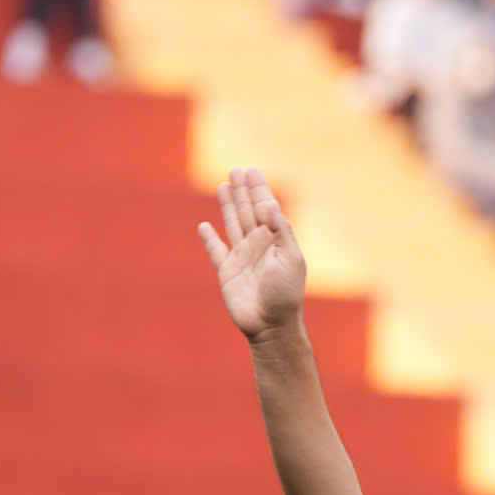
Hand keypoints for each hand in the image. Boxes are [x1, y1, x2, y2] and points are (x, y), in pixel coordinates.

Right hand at [197, 167, 307, 340]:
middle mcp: (258, 246)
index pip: (266, 207)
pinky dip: (209, 239)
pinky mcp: (226, 272)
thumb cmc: (286, 294)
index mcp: (276, 240)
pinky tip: (204, 226)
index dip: (259, 189)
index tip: (252, 170)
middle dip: (242, 190)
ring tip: (223, 185)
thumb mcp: (291, 259)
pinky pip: (216, 251)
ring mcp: (242, 258)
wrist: (271, 326)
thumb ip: (281, 231)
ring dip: (227, 205)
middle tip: (236, 169)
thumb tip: (270, 204)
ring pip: (232, 224)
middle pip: (247, 210)